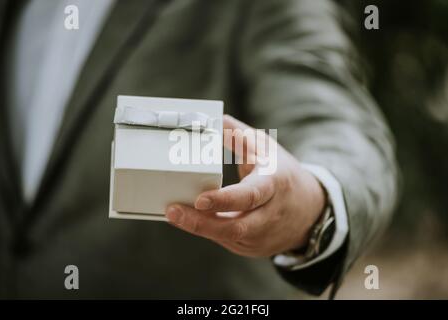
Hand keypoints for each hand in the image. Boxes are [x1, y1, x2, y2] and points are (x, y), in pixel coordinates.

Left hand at [165, 115, 325, 256]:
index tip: (200, 198)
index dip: (225, 199)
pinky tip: (191, 220)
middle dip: (201, 222)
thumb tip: (213, 119)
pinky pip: (227, 241)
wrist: (309, 209)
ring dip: (199, 227)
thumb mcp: (266, 149)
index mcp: (275, 184)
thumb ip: (238, 135)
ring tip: (174, 214)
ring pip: (227, 237)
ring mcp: (263, 235)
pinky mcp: (254, 247)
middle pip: (235, 226)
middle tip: (172, 210)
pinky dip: (208, 231)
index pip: (250, 195)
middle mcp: (270, 214)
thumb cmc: (283, 174)